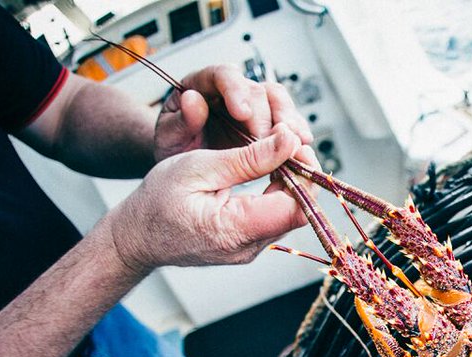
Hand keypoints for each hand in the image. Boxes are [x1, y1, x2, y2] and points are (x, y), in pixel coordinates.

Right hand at [104, 124, 308, 274]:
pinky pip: (274, 217)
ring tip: (276, 149)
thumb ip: (249, 158)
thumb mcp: (200, 167)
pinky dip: (276, 190)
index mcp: (235, 230)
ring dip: (290, 180)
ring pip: (289, 213)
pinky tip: (266, 167)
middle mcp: (248, 248)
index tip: (294, 142)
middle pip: (298, 211)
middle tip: (286, 140)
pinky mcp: (247, 245)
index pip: (296, 207)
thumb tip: (288, 142)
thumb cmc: (158, 201)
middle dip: (300, 173)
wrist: (136, 236)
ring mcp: (249, 250)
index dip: (305, 173)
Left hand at [154, 65, 312, 160]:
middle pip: (257, 90)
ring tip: (292, 143)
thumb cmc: (176, 147)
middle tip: (267, 143)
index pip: (223, 74)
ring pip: (278, 101)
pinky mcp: (267, 124)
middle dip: (266, 117)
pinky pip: (288, 121)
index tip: (241, 113)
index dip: (235, 90)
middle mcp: (231, 91)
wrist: (184, 167)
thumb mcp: (169, 138)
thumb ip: (180, 121)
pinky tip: (302, 146)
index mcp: (203, 85)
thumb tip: (191, 100)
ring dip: (288, 121)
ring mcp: (252, 107)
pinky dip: (297, 133)